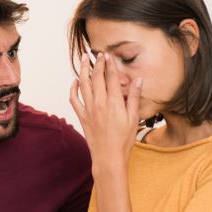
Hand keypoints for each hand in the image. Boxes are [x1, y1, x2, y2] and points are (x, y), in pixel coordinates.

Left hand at [69, 52, 141, 169]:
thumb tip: (138, 80)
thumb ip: (134, 97)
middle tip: (98, 54)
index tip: (108, 54)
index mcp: (114, 103)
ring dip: (83, 70)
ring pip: (83, 84)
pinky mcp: (82, 116)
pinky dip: (73, 88)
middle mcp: (99, 103)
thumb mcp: (134, 118)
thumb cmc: (124, 140)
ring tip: (84, 59)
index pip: (111, 77)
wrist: (108, 157)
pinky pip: (74, 99)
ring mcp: (89, 109)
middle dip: (97, 63)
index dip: (109, 64)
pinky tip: (75, 81)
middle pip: (96, 77)